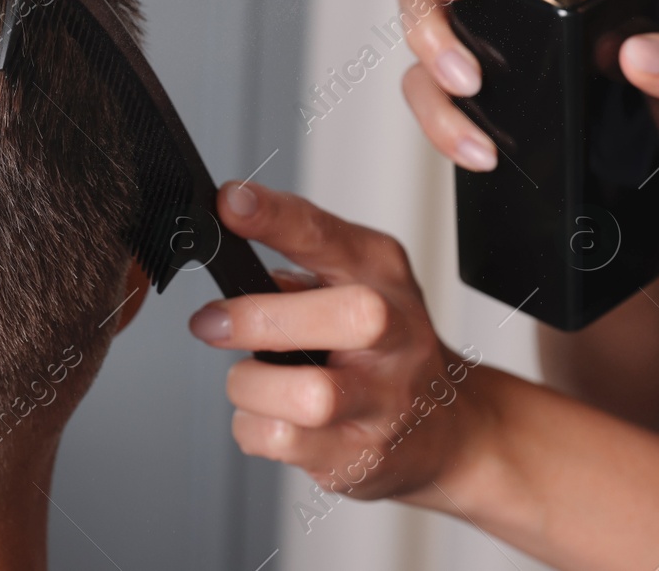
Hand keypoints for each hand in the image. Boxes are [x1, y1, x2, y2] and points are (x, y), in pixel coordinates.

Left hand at [188, 181, 490, 501]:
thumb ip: (296, 263)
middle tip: (211, 324)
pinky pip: (282, 440)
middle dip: (257, 320)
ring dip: (252, 386)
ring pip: (307, 396)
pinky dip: (255, 427)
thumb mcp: (353, 282)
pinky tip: (270, 416)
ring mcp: (385, 400)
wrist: (447, 429)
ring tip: (253, 381)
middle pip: (340, 318)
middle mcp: (395, 333)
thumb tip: (224, 253)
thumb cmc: (383, 347)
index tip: (230, 202)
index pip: (326, 234)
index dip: (274, 216)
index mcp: (380, 273)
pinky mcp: (363, 456)